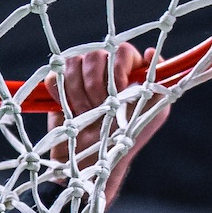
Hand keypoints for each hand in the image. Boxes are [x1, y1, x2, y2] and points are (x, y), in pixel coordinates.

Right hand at [51, 38, 168, 209]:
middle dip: (96, 85)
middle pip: (95, 55)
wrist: (92, 162)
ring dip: (79, 93)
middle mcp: (104, 71)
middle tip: (101, 108)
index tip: (121, 90)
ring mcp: (80, 78)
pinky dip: (61, 95)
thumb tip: (149, 52)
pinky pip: (54, 77)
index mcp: (127, 72)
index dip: (118, 68)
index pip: (121, 50)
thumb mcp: (153, 112)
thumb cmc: (126, 139)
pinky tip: (70, 111)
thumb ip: (157, 81)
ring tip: (87, 113)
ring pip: (73, 63)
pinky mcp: (58, 89)